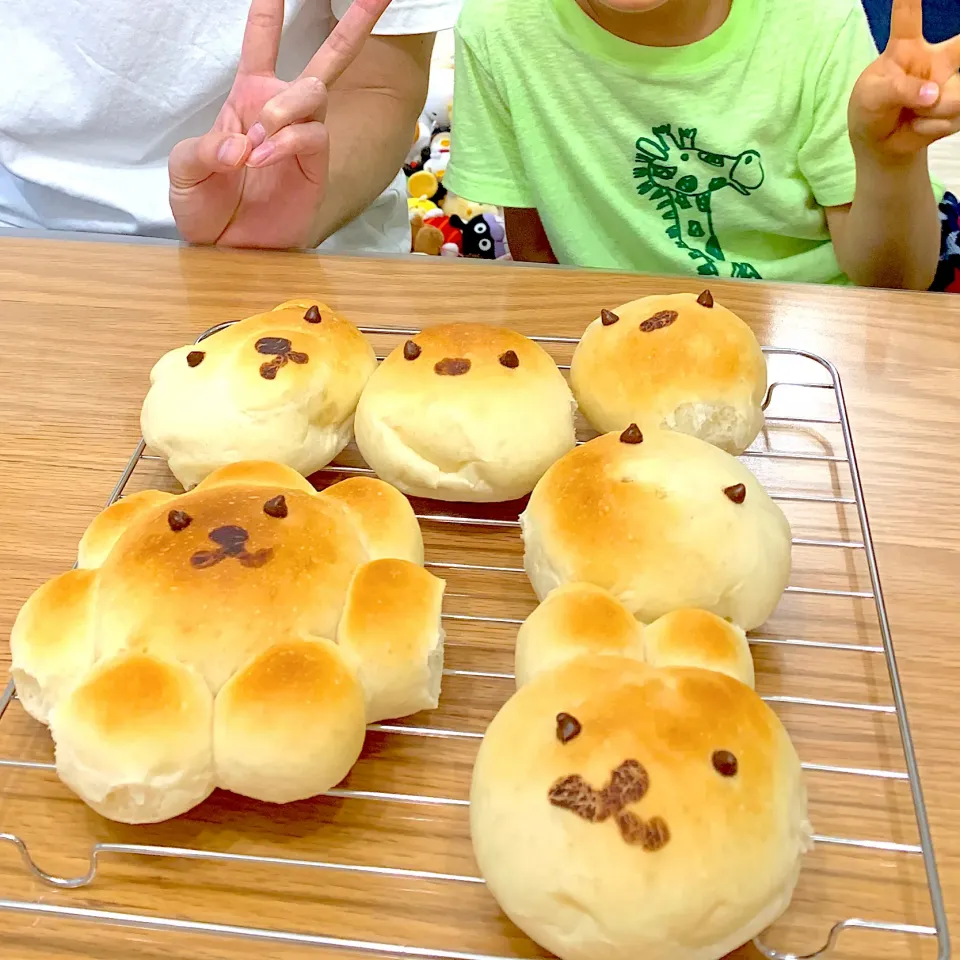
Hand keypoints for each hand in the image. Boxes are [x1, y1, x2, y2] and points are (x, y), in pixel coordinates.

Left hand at [169, 0, 390, 247]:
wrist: (225, 250)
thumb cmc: (206, 206)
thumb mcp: (184, 172)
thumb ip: (202, 151)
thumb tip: (240, 146)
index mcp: (249, 95)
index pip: (262, 39)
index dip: (270, 7)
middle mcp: (283, 109)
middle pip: (327, 58)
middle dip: (355, 24)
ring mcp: (303, 138)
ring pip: (314, 93)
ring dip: (286, 106)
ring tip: (259, 135)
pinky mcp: (315, 167)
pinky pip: (312, 137)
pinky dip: (286, 141)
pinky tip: (263, 154)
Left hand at [849, 0, 959, 161]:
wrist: (879, 142)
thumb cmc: (870, 108)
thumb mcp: (872, 96)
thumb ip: (898, 89)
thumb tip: (933, 94)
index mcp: (906, 47)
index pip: (909, 16)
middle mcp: (935, 59)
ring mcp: (949, 82)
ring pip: (955, 95)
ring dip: (932, 111)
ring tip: (912, 112)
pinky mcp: (958, 107)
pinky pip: (954, 117)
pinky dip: (932, 127)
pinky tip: (919, 124)